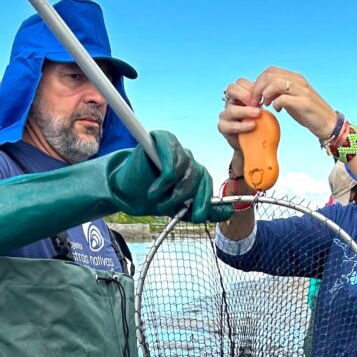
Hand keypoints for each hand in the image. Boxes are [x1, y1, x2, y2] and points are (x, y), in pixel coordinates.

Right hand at [112, 130, 231, 223]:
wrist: (126, 192)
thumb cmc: (151, 198)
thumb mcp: (180, 209)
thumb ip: (202, 210)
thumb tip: (229, 213)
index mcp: (194, 173)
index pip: (207, 184)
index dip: (204, 201)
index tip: (198, 217)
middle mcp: (188, 159)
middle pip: (199, 175)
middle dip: (185, 197)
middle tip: (168, 208)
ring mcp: (175, 147)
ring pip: (186, 167)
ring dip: (171, 188)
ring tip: (155, 197)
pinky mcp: (162, 139)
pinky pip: (172, 156)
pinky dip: (166, 175)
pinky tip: (156, 186)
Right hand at [218, 78, 261, 151]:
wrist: (253, 144)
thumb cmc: (259, 124)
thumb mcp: (262, 109)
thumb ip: (262, 100)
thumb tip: (273, 92)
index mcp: (239, 95)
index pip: (240, 82)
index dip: (250, 86)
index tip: (262, 95)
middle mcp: (230, 102)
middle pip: (231, 89)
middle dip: (244, 94)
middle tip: (257, 102)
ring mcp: (225, 114)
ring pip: (231, 109)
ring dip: (245, 111)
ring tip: (258, 114)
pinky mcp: (223, 127)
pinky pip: (229, 125)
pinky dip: (241, 125)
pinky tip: (252, 125)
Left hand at [251, 67, 336, 141]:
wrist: (328, 123)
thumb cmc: (307, 113)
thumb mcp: (291, 99)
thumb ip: (279, 93)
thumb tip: (261, 92)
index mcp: (295, 78)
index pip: (270, 71)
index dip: (259, 82)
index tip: (256, 96)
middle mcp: (299, 81)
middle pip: (270, 75)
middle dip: (258, 89)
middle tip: (256, 102)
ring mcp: (302, 91)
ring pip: (276, 83)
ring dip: (266, 94)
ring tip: (266, 104)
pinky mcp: (304, 103)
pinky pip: (283, 98)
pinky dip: (276, 104)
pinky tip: (278, 110)